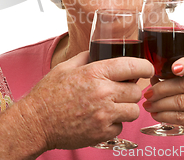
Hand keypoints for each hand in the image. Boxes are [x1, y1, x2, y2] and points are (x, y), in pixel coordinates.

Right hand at [21, 51, 153, 150]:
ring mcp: (104, 115)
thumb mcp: (65, 67)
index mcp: (95, 73)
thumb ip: (86, 57)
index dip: (145, 67)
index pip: (133, 66)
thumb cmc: (48, 94)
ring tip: (111, 106)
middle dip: (130, 90)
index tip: (147, 69)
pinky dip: (114, 123)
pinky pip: (121, 126)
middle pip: (136, 91)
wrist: (36, 122)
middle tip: (119, 91)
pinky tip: (100, 118)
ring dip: (126, 108)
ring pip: (133, 110)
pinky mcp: (102, 132)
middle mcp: (103, 93)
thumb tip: (100, 51)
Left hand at [143, 57, 183, 150]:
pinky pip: (180, 117)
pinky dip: (164, 115)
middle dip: (160, 89)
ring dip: (159, 104)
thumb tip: (153, 77)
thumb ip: (179, 78)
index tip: (172, 68)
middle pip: (182, 85)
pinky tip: (156, 114)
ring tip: (149, 105)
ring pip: (179, 102)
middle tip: (148, 93)